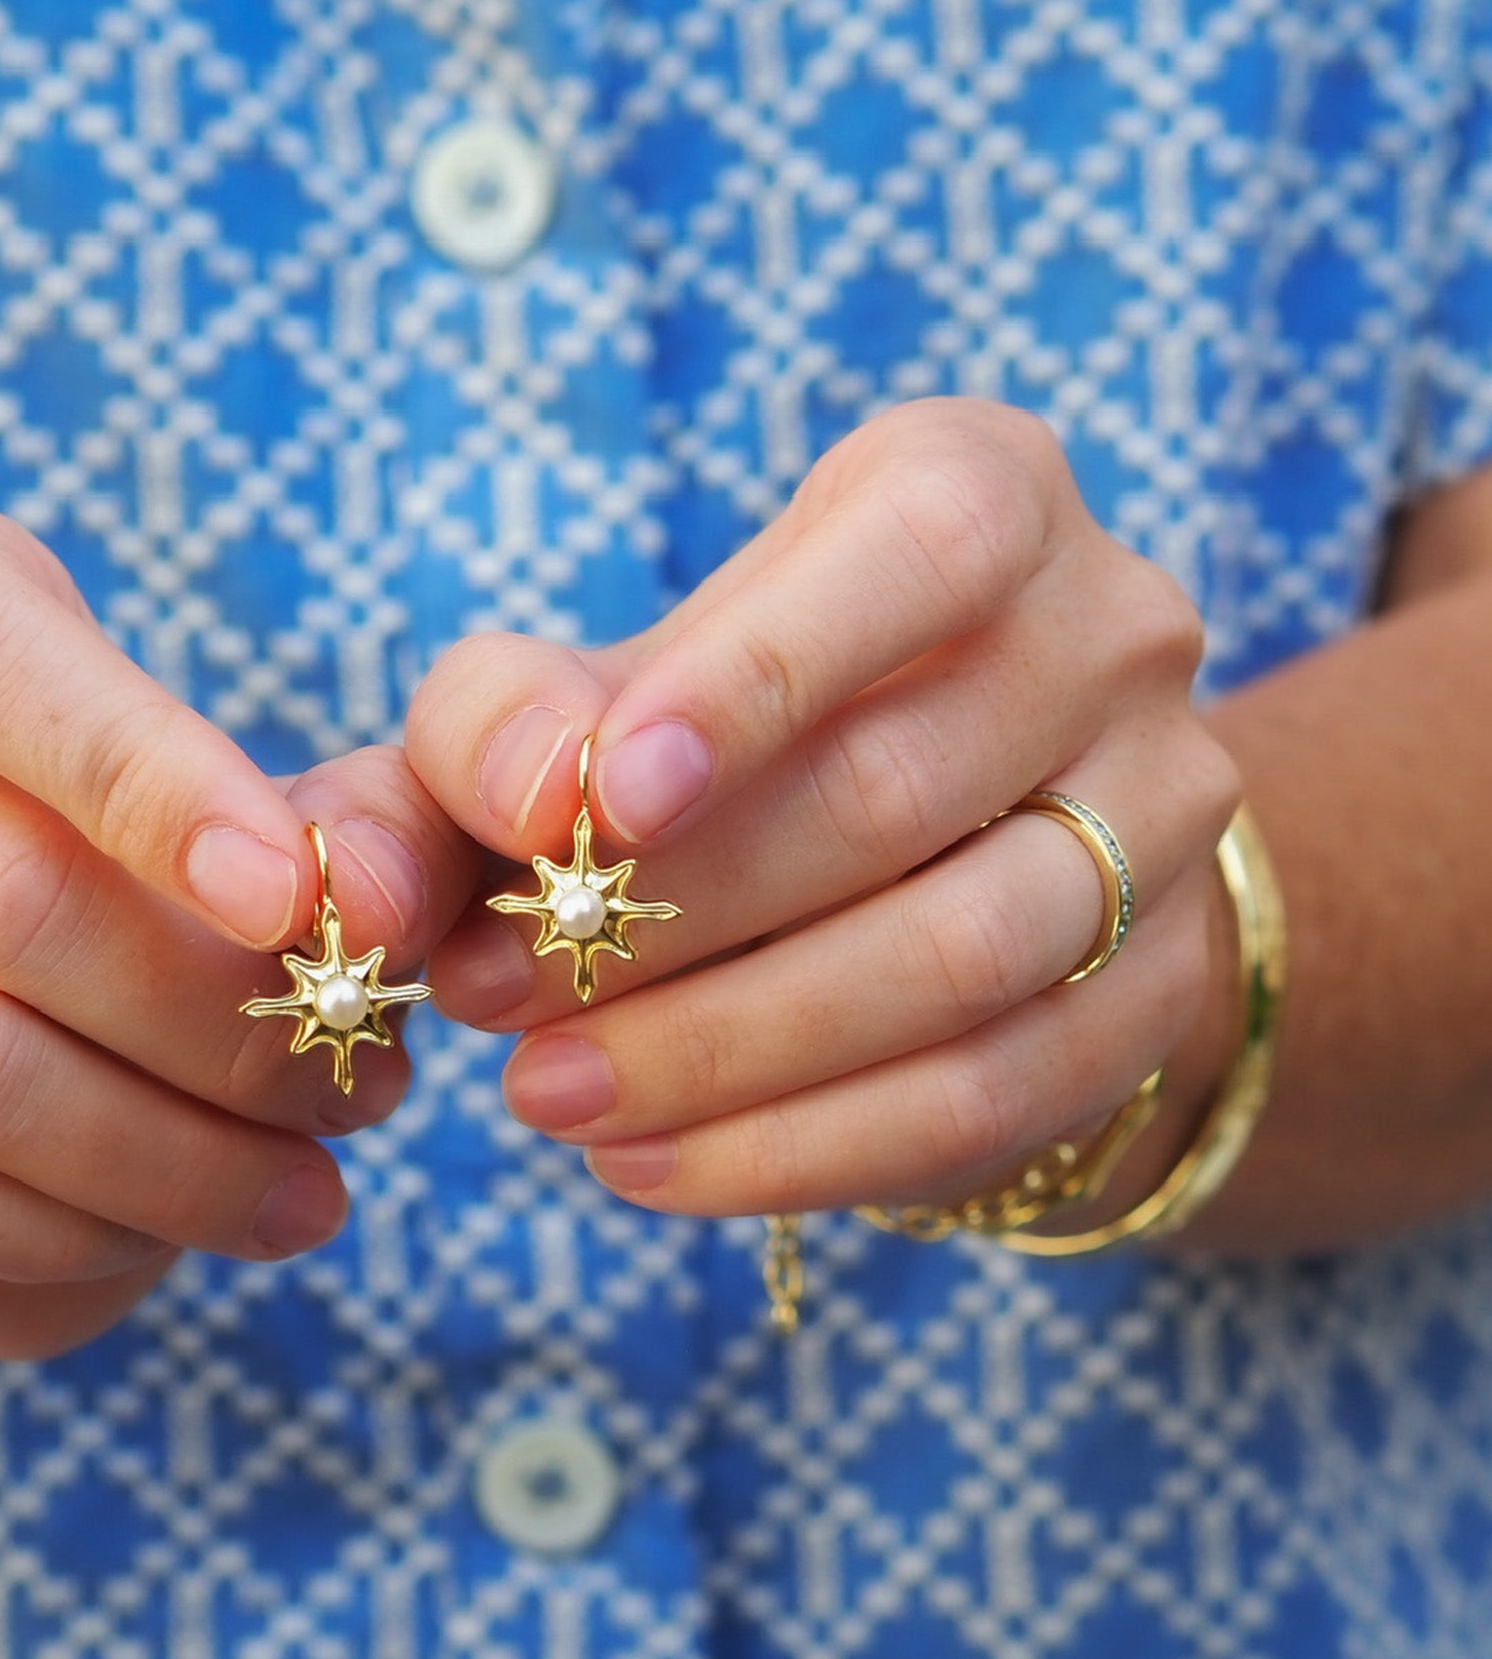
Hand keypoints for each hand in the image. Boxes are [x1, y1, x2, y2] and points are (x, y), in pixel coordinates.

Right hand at [0, 504, 477, 1362]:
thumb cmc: (114, 843)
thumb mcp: (241, 784)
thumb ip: (356, 820)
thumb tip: (387, 904)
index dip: (147, 780)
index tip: (301, 904)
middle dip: (226, 1027)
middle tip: (365, 1088)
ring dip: (168, 1161)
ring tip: (304, 1186)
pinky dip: (60, 1242)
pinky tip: (166, 1237)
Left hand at [406, 400, 1240, 1218]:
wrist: (925, 838)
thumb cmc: (709, 733)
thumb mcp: (597, 685)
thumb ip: (509, 719)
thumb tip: (532, 796)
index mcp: (986, 494)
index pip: (919, 551)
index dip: (760, 676)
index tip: (606, 802)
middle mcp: (1112, 633)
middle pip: (899, 789)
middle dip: (671, 914)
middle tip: (497, 996)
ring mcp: (1162, 814)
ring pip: (957, 960)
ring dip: (726, 1051)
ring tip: (553, 1095)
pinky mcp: (1155, 983)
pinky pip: (989, 1093)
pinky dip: (801, 1149)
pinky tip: (654, 1163)